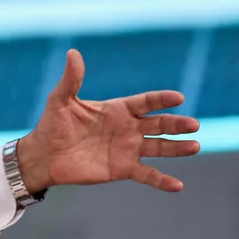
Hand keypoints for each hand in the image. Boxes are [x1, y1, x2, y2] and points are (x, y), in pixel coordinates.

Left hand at [17, 49, 199, 193]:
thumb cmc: (52, 124)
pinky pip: (148, 175)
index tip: (178, 98)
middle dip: (176, 124)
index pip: (145, 102)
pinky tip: (178, 185)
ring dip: (178, 148)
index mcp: (117, 110)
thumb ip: (72, 79)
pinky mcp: (122, 169)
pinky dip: (162, 180)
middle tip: (193, 124)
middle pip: (158, 124)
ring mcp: (127, 149)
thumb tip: (73, 52)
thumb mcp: (61, 100)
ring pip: (159, 148)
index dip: (161, 100)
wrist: (44, 155)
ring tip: (195, 146)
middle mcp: (127, 128)